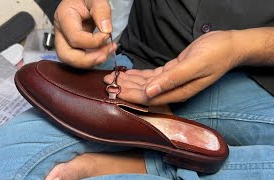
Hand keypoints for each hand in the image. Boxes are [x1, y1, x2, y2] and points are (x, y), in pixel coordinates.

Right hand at [54, 0, 116, 68]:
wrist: (84, 0)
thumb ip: (102, 11)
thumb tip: (106, 31)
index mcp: (63, 16)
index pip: (75, 38)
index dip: (93, 42)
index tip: (108, 35)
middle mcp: (60, 31)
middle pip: (66, 55)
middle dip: (87, 60)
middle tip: (105, 54)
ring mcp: (65, 40)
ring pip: (72, 60)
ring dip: (91, 61)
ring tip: (108, 52)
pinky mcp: (72, 46)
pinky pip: (80, 58)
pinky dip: (93, 59)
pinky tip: (104, 52)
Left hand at [104, 31, 244, 104]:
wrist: (228, 46)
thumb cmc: (215, 54)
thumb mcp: (194, 65)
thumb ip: (172, 80)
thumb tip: (150, 93)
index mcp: (179, 91)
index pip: (148, 97)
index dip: (129, 94)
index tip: (113, 89)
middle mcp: (174, 89)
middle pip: (144, 92)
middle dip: (125, 87)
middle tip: (107, 82)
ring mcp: (173, 81)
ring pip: (146, 84)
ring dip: (130, 81)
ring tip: (114, 77)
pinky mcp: (173, 71)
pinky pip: (153, 76)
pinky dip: (140, 74)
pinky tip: (129, 73)